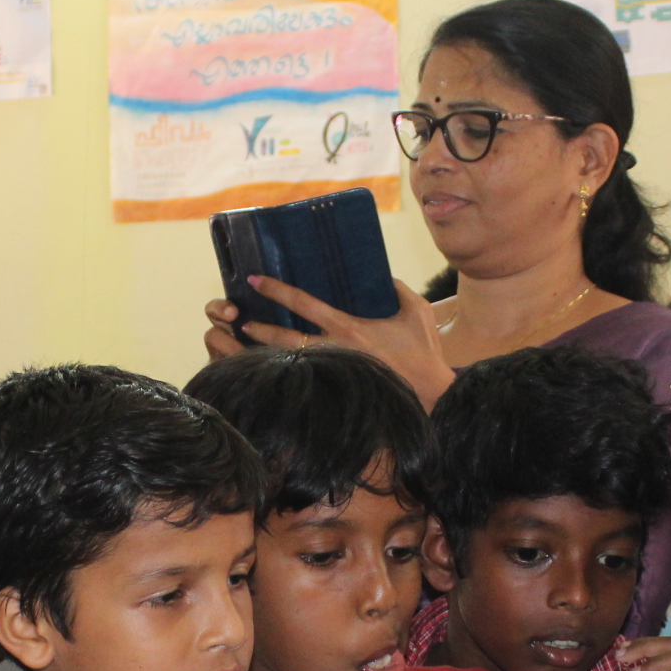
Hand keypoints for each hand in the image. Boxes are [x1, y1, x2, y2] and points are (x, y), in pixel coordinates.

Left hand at [206, 279, 454, 406]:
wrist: (432, 394)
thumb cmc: (424, 352)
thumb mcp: (416, 310)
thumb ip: (396, 288)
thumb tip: (382, 276)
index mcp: (349, 327)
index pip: (304, 304)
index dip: (277, 289)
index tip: (256, 280)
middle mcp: (335, 351)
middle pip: (286, 337)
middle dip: (260, 326)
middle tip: (238, 317)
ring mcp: (335, 373)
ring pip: (291, 362)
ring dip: (265, 352)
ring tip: (245, 342)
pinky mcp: (339, 390)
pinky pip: (306, 382)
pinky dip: (285, 376)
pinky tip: (269, 371)